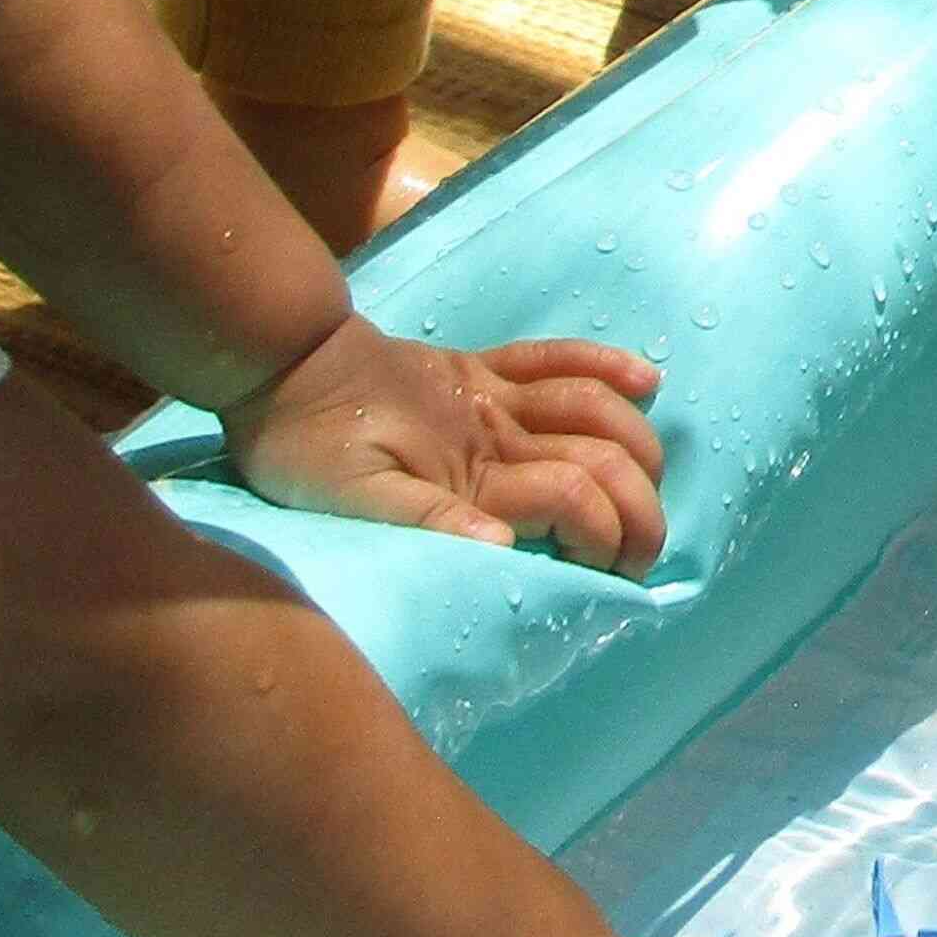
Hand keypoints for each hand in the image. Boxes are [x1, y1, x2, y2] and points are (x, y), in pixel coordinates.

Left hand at [221, 317, 668, 571]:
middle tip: (645, 556)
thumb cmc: (307, 445)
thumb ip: (429, 522)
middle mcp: (498, 429)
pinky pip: (557, 357)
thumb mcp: (351, 500)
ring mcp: (494, 392)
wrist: (281, 364)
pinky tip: (646, 380)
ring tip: (655, 489)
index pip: (571, 499)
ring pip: (594, 408)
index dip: (605, 538)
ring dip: (639, 447)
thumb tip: (505, 548)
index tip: (610, 580)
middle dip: (640, 508)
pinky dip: (607, 366)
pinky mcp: (480, 368)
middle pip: (600, 458)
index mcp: (471, 472)